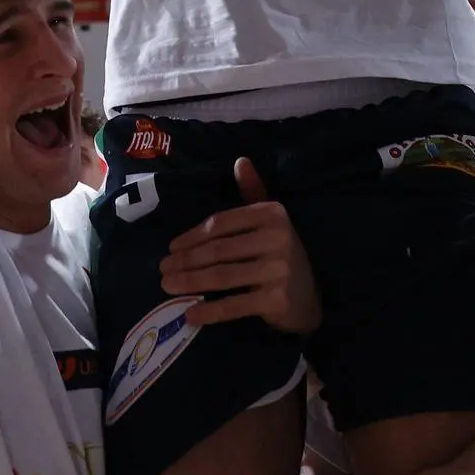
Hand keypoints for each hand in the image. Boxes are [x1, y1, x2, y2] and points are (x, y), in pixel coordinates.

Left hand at [160, 158, 318, 335]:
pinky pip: (235, 305)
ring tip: (168, 286)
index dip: (193, 236)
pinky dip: (210, 310)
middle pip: (218, 250)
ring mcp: (277, 270)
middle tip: (163, 269)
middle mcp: (277, 238)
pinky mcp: (276, 299)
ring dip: (190, 282)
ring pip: (222, 276)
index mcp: (272, 214)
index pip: (221, 223)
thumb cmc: (282, 254)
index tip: (172, 247)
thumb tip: (240, 161)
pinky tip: (191, 313)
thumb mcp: (271, 220)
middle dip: (186, 260)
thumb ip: (253, 191)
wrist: (312, 298)